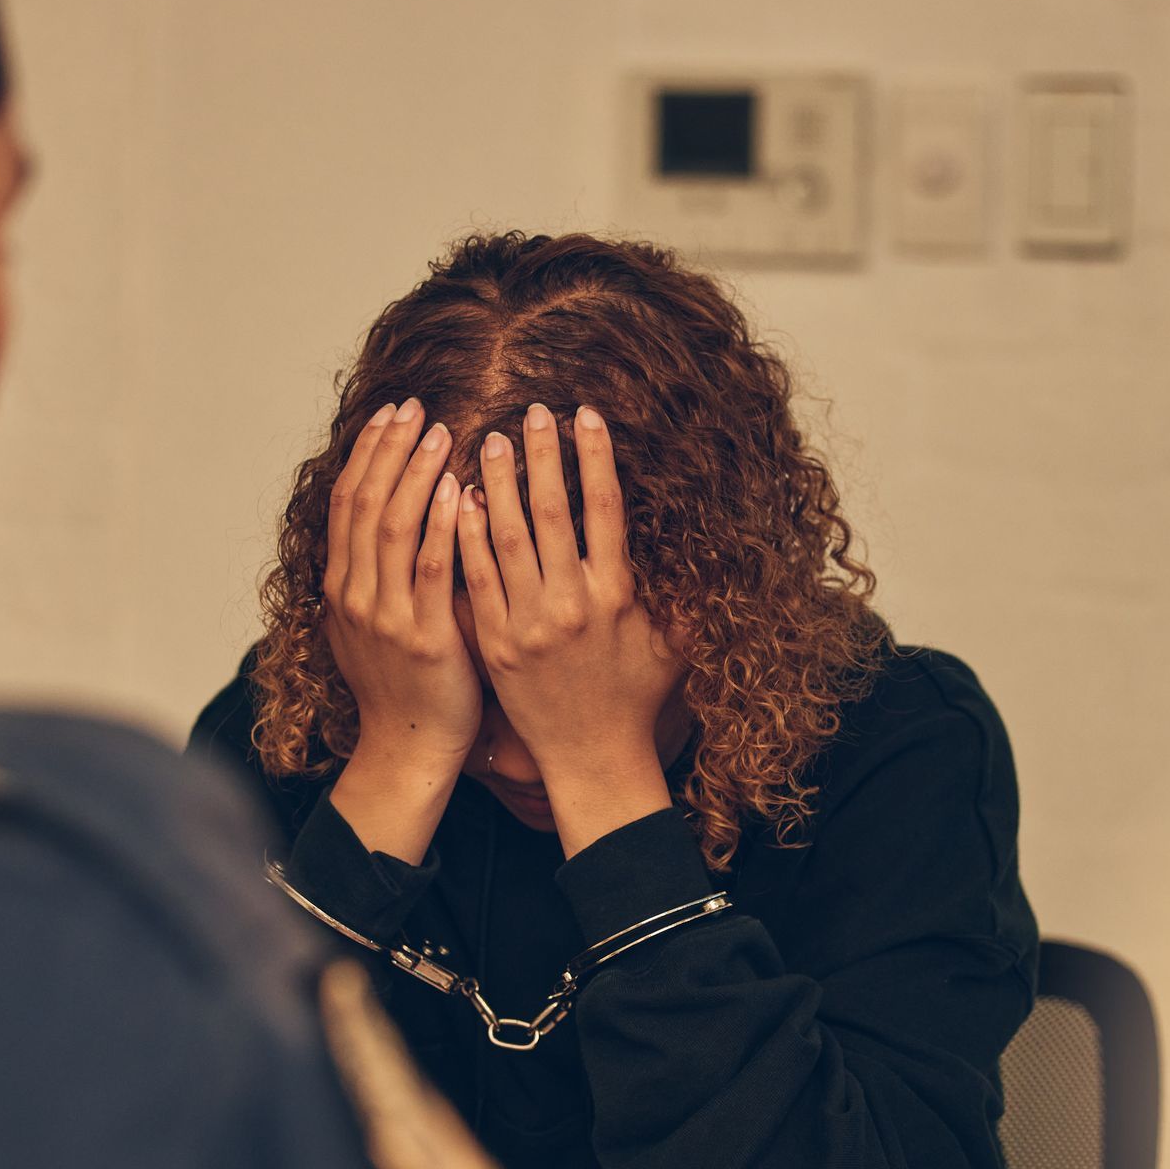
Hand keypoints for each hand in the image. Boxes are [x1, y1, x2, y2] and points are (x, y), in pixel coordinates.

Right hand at [322, 399, 480, 862]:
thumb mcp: (374, 624)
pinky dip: (440, 524)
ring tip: (440, 431)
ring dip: (415, 473)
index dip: (367, 453)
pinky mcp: (422, 638)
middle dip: (390, 449)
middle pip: (365, 503)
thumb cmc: (406, 685)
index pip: (346, 502)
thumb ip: (378, 573)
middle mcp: (354, 596)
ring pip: (393, 526)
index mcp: (341, 588)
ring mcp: (385, 617)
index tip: (391, 413)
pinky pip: (430, 568)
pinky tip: (460, 487)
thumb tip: (394, 515)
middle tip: (415, 406)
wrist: (411, 749)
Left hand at [456, 404, 681, 854]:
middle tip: (531, 411)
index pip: (605, 508)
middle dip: (542, 456)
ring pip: (507, 537)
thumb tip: (711, 541)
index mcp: (616, 594)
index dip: (594, 456)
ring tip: (490, 440)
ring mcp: (528, 623)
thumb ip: (687, 591)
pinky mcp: (494, 643)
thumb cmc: (635, 697)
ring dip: (499, 484)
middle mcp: (571, 603)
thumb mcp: (675, 643)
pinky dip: (466, 535)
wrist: (591, 757)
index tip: (585, 414)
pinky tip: (457, 500)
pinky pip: (477, 578)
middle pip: (552, 511)